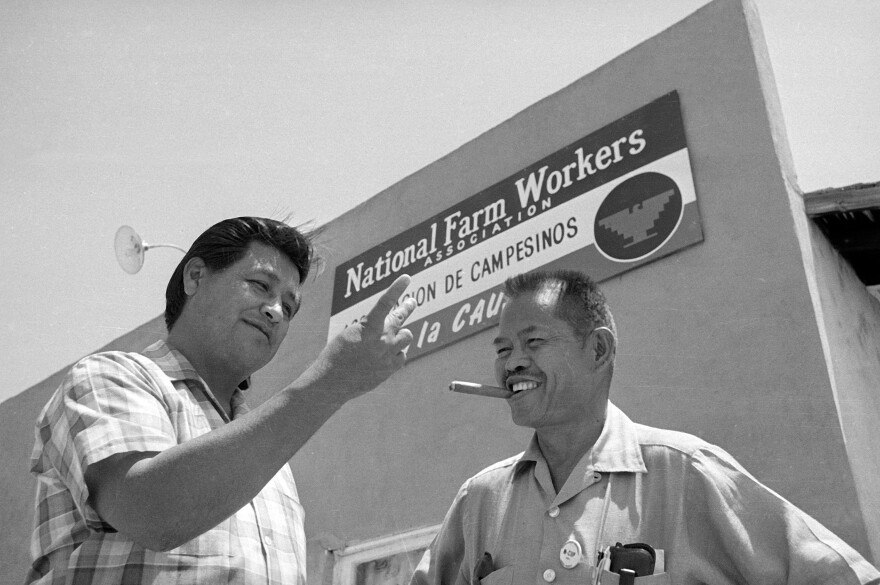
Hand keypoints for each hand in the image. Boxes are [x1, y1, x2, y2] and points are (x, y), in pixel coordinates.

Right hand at [304, 275, 416, 402]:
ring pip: (407, 336)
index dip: (397, 288)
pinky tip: (386, 356)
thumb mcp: (351, 333)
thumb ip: (371, 327)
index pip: (385, 303)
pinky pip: (402, 356)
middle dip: (407, 307)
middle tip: (412, 302)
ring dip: (401, 334)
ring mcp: (388, 355)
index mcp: (368, 328)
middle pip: (401, 318)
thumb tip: (389, 324)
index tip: (406, 278)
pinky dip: (396, 354)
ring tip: (392, 336)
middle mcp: (382, 340)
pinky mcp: (391, 369)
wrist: (332, 382)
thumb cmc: (337, 354)